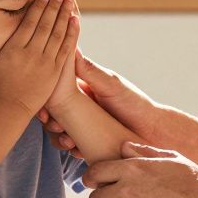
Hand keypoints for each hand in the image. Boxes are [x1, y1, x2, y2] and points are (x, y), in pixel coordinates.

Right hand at [0, 0, 77, 118]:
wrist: (11, 106)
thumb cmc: (1, 82)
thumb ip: (6, 41)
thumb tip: (9, 22)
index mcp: (13, 48)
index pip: (29, 21)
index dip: (38, 6)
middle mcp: (30, 53)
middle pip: (45, 23)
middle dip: (54, 4)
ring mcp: (44, 62)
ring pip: (56, 32)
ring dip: (64, 13)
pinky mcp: (54, 71)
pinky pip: (65, 48)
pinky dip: (71, 32)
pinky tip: (74, 19)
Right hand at [40, 54, 160, 151]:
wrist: (153, 131)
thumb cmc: (134, 103)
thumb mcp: (112, 85)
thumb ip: (90, 71)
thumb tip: (71, 47)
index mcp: (81, 86)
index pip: (55, 88)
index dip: (45, 97)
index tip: (44, 107)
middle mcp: (79, 104)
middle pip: (52, 110)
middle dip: (49, 120)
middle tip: (54, 125)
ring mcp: (82, 124)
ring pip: (59, 130)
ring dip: (58, 136)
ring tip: (68, 141)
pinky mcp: (87, 141)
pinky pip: (71, 145)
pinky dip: (71, 148)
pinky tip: (77, 149)